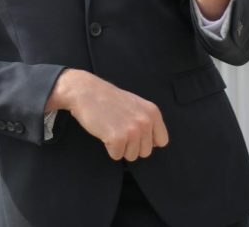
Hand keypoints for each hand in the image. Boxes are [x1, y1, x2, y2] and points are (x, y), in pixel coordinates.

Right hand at [46, 69, 168, 161]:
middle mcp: (146, 122)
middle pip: (146, 152)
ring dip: (120, 147)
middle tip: (119, 129)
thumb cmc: (109, 99)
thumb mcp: (136, 105)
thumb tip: (155, 142)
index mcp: (153, 113)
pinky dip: (109, 148)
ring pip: (132, 156)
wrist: (86, 92)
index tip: (135, 133)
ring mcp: (132, 131)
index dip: (147, 141)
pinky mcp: (117, 139)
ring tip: (112, 129)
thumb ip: (147, 121)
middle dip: (132, 145)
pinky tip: (105, 132)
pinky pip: (117, 156)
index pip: (162, 141)